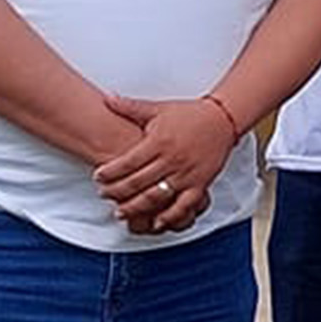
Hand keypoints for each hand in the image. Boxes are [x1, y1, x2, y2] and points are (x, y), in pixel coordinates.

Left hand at [93, 92, 235, 232]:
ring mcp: (187, 174)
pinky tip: (156, 223)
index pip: (128, 162)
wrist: (223, 119)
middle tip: (104, 194)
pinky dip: (170, 217)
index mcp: (159, 141)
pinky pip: (184, 205)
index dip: (110, 172)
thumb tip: (106, 98)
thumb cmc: (190, 114)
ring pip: (156, 197)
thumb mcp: (158, 109)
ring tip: (120, 212)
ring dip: (136, 207)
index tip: (98, 177)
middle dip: (117, 191)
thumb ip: (130, 107)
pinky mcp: (201, 184)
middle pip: (138, 182)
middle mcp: (172, 160)